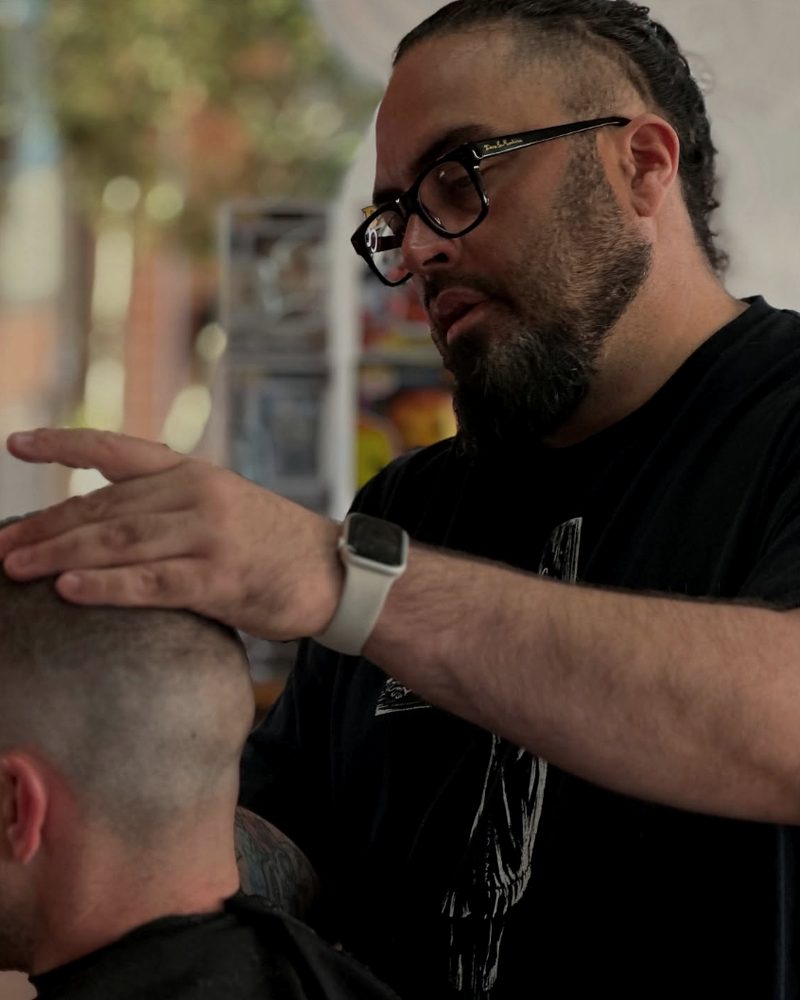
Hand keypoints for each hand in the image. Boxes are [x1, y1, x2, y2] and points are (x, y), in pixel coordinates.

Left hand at [0, 429, 341, 639]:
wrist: (334, 571)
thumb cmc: (270, 544)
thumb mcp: (222, 505)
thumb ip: (167, 507)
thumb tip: (99, 524)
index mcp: (193, 472)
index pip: (117, 450)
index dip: (64, 444)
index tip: (16, 444)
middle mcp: (197, 494)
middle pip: (106, 507)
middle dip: (47, 526)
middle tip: (2, 547)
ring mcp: (209, 534)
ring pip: (120, 541)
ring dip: (61, 555)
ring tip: (15, 567)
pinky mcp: (220, 577)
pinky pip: (152, 582)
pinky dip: (107, 586)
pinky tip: (69, 590)